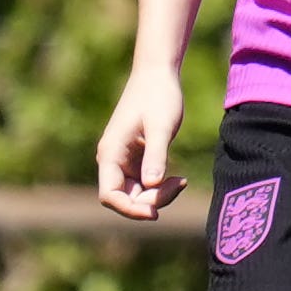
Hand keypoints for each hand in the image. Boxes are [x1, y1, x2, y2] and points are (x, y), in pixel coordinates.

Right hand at [97, 66, 189, 221]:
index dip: (128, 209)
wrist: (158, 76)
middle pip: (125, 198)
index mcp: (110, 153)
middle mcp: (112, 160)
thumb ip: (156, 155)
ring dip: (158, 195)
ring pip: (137, 193)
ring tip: (182, 181)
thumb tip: (152, 184)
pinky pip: (145, 184)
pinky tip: (180, 179)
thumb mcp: (161, 127)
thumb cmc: (159, 97)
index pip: (109, 194)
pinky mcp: (137, 159)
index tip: (154, 214)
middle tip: (179, 185)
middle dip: (151, 200)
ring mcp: (124, 161)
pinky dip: (161, 186)